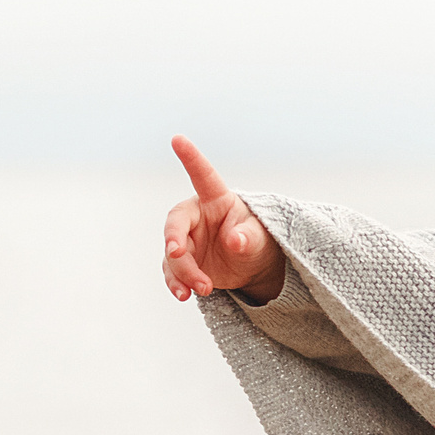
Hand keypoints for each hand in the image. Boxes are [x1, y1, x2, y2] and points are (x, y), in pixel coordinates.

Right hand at [161, 135, 283, 302]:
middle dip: (174, 240)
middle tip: (179, 254)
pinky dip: (177, 284)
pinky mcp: (183, 261)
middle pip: (176, 225)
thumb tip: (236, 240)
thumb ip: (248, 237)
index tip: (178, 138)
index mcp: (216, 199)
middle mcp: (196, 216)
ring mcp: (187, 239)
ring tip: (203, 289)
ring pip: (173, 254)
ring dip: (183, 272)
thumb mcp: (260, 239)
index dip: (191, 158)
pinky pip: (173, 272)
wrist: (253, 266)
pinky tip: (185, 295)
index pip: (202, 175)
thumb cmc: (257, 241)